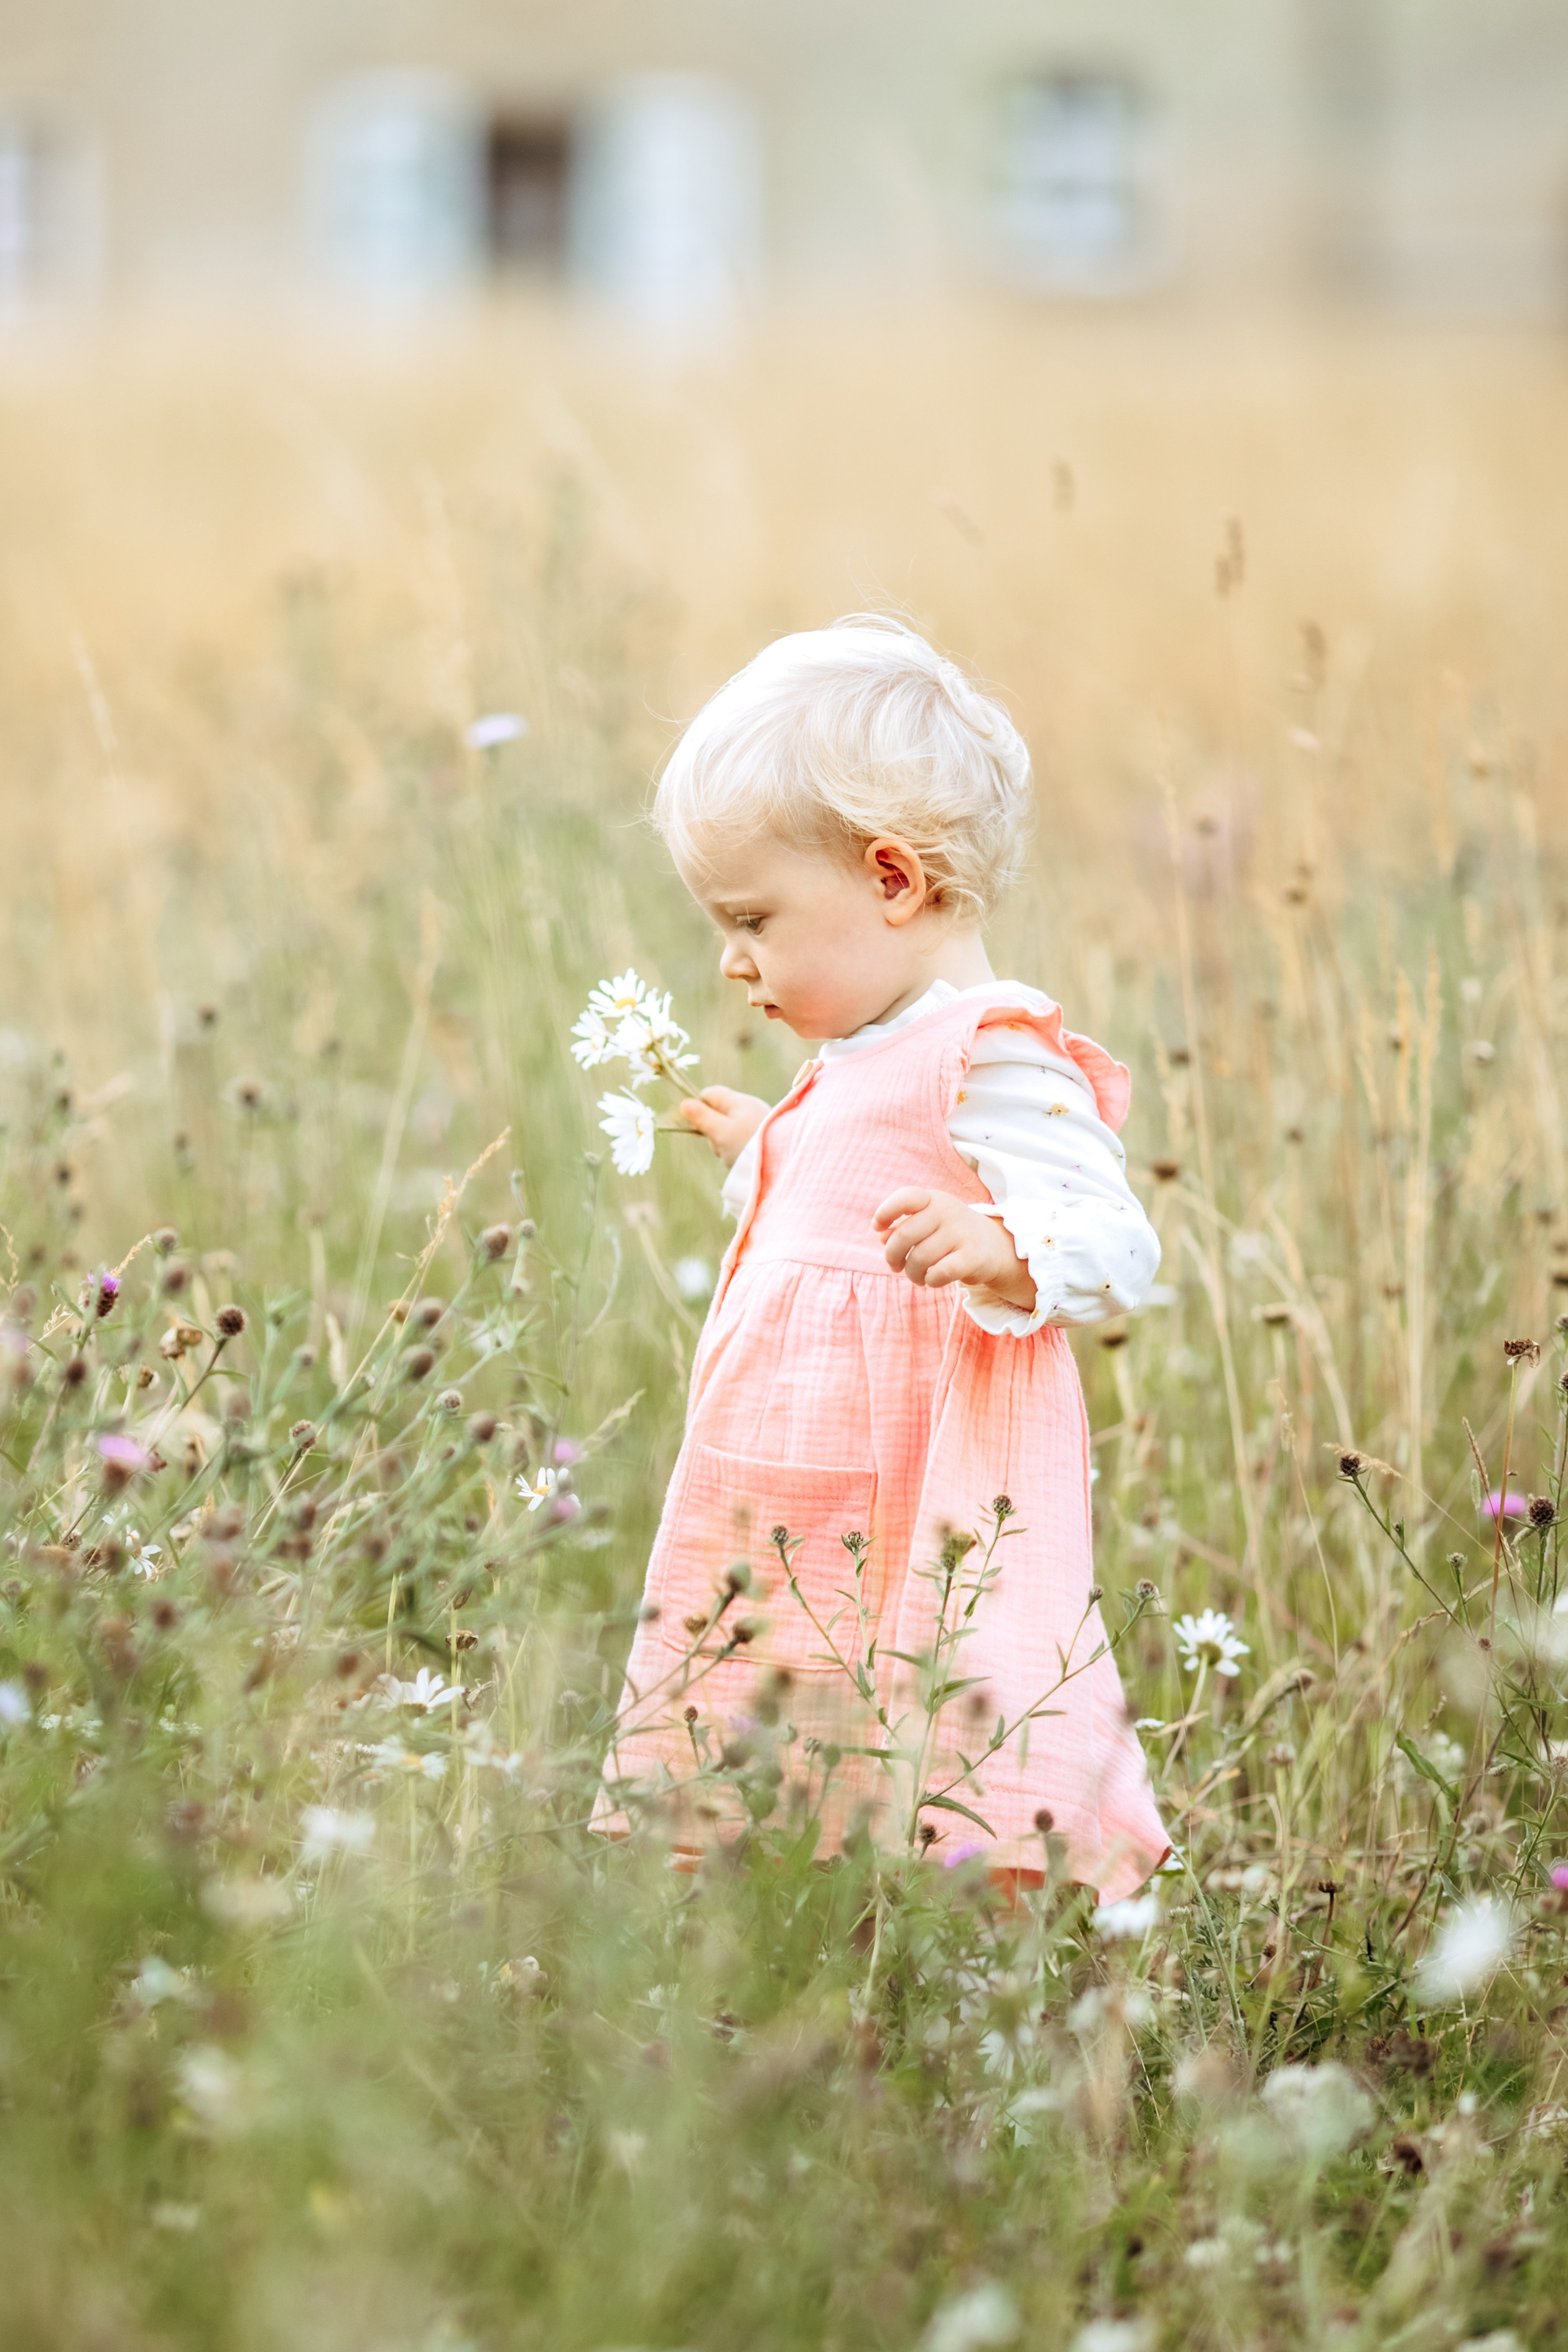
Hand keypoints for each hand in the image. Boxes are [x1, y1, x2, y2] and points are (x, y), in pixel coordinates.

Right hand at [677, 1087, 771, 1168]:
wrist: (781, 1166)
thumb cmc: (747, 1147)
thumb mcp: (720, 1132)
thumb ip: (702, 1117)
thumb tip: (684, 1103)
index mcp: (739, 1101)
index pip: (710, 1094)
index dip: (698, 1108)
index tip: (696, 1125)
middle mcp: (749, 1107)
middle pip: (718, 1113)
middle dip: (713, 1130)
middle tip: (719, 1144)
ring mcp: (756, 1122)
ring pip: (727, 1129)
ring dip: (724, 1143)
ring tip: (733, 1154)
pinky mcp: (761, 1137)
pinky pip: (739, 1139)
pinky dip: (736, 1149)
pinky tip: (741, 1158)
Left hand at [872, 1187, 1036, 1312]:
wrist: (994, 1247)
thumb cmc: (950, 1235)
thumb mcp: (927, 1224)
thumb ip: (902, 1227)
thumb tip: (882, 1237)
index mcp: (933, 1199)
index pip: (906, 1197)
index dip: (885, 1212)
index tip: (878, 1228)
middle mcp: (948, 1211)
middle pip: (904, 1235)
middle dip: (892, 1256)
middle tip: (895, 1266)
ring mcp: (961, 1232)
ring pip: (919, 1258)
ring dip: (912, 1273)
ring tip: (917, 1276)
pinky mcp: (972, 1256)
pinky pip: (939, 1272)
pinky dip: (930, 1280)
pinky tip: (933, 1279)